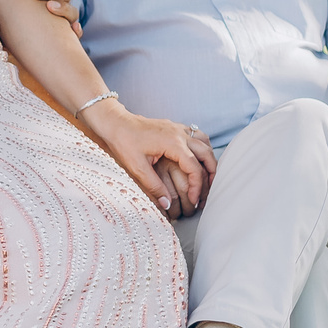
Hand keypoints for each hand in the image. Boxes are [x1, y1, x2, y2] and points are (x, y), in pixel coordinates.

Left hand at [80, 100, 216, 216]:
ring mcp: (179, 128)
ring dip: (209, 160)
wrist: (116, 122)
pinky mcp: (175, 127)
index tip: (194, 200)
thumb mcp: (137, 167)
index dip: (197, 186)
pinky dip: (203, 149)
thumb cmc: (124, 142)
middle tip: (207, 193)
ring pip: (205, 143)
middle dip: (211, 175)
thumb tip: (168, 205)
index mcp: (173, 143)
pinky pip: (197, 136)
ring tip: (208, 178)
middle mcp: (180, 133)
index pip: (194, 168)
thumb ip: (154, 186)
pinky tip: (199, 161)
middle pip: (207, 154)